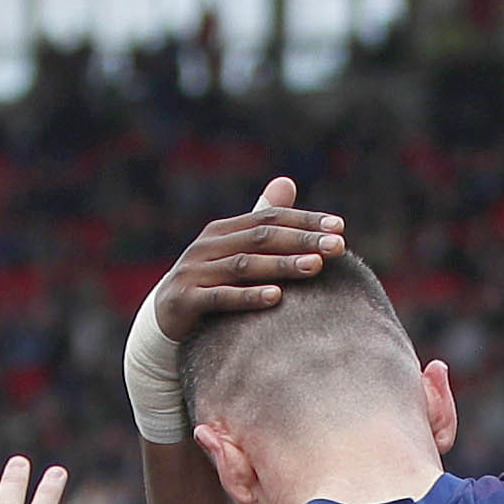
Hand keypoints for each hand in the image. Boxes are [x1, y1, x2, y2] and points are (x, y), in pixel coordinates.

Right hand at [152, 178, 348, 333]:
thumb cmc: (209, 284)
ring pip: (244, 266)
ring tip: (315, 267)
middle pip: (261, 238)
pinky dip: (248, 297)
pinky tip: (276, 298)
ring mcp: (194, 272)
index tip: (339, 228)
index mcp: (222, 230)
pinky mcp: (185, 301)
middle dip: (302, 241)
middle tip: (338, 247)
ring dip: (282, 265)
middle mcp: (207, 246)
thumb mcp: (233, 250)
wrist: (163, 322)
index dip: (305, 221)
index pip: (270, 218)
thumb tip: (287, 181)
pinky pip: (221, 298)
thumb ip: (261, 221)